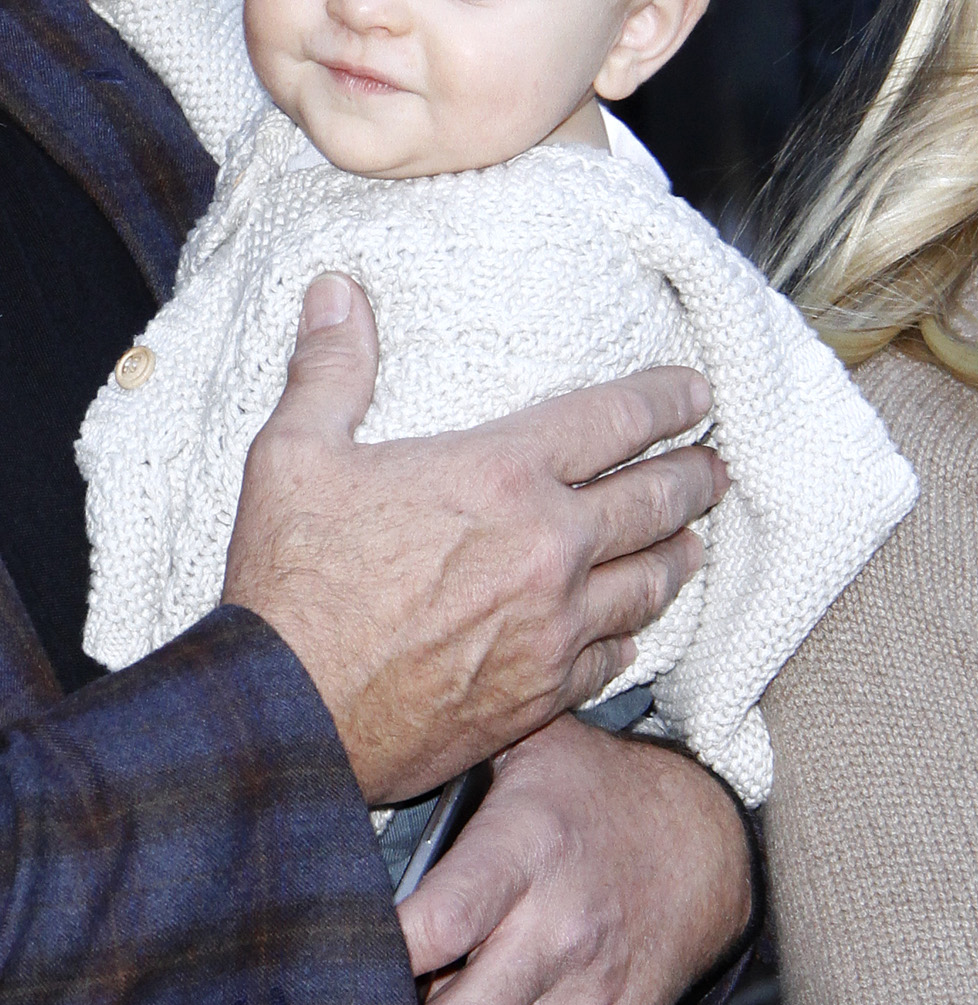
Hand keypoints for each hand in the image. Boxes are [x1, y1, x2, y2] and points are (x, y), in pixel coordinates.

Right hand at [223, 273, 723, 803]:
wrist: (293, 713)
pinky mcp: (544, 693)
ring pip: (650, 584)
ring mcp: (555, 627)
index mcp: (501, 476)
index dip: (667, 399)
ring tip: (691, 543)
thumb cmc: (291, 585)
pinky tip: (631, 628)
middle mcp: (549, 548)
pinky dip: (631, 633)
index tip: (697, 393)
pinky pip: (614, 655)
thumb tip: (336, 291)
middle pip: (656, 501)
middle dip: (693, 476)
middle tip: (714, 467)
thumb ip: (330, 369)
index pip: (616, 420)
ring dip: (677, 555)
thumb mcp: (293, 456)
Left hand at [273, 714, 753, 1004]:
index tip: (296, 996)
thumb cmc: (581, 791)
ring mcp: (585, 1001)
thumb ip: (435, 779)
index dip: (368, 972)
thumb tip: (326, 814)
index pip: (439, 926)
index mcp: (528, 849)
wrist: (706, 849)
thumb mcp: (515, 750)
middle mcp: (559, 935)